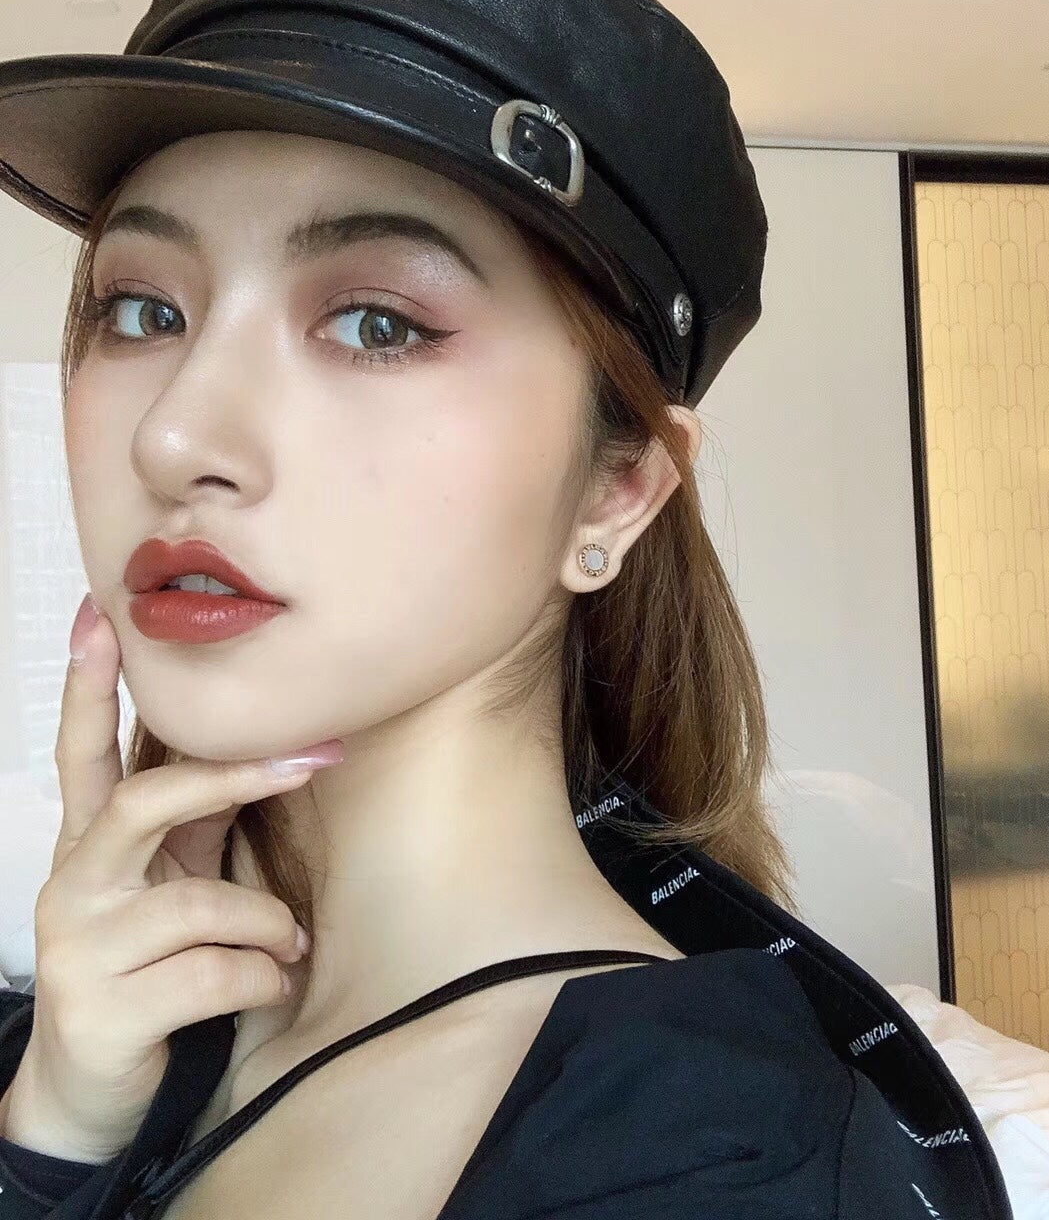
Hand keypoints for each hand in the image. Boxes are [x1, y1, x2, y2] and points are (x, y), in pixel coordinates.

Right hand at [1, 595, 342, 1161]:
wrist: (86, 1094)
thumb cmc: (145, 968)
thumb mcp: (165, 884)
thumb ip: (194, 822)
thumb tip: (264, 745)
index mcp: (88, 847)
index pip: (82, 752)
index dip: (87, 685)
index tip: (100, 614)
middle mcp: (73, 885)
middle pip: (141, 802)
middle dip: (232, 775)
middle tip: (315, 758)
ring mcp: (79, 949)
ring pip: (199, 904)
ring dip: (267, 923)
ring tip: (289, 945)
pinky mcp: (102, 1012)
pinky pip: (214, 975)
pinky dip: (264, 977)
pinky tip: (272, 986)